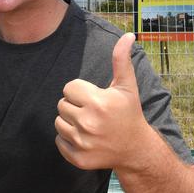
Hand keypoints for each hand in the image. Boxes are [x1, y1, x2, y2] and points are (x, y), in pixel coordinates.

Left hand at [55, 33, 152, 170]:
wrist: (135, 149)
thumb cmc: (129, 113)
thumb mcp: (127, 86)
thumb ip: (122, 59)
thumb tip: (128, 35)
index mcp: (98, 103)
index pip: (68, 88)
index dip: (80, 91)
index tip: (93, 97)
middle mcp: (88, 123)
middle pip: (61, 104)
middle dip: (74, 105)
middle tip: (92, 111)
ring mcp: (82, 142)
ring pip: (58, 122)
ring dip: (69, 121)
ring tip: (88, 123)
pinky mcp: (77, 158)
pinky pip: (59, 141)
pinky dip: (68, 139)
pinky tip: (85, 137)